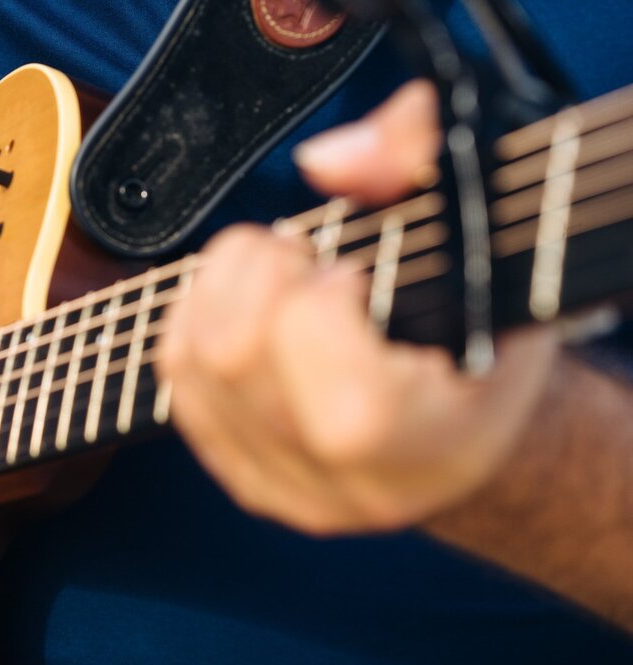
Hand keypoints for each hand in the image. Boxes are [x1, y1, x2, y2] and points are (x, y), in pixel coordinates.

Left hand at [156, 81, 557, 533]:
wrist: (475, 432)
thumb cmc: (493, 332)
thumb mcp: (491, 235)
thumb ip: (421, 163)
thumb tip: (325, 161)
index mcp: (431, 439)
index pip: (319, 357)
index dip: (319, 288)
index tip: (354, 272)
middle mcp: (352, 486)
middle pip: (234, 353)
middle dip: (256, 273)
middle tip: (305, 258)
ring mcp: (292, 493)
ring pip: (192, 367)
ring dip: (217, 289)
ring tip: (278, 275)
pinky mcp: (249, 482)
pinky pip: (180, 387)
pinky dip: (197, 323)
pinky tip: (246, 307)